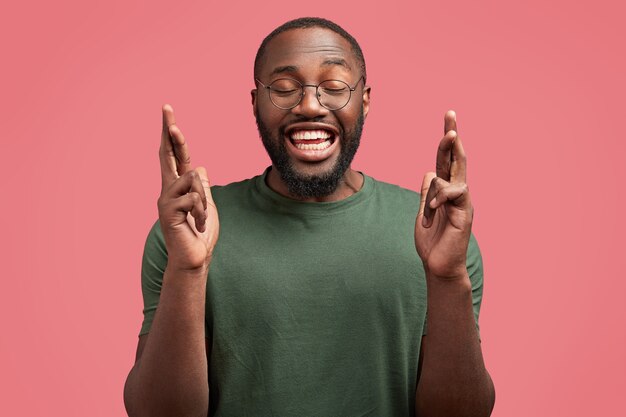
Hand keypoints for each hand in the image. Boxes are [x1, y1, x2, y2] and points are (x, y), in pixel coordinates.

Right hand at [157, 104, 218, 271]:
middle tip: (166, 108)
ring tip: (200, 219)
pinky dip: (202, 212)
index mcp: (178, 186)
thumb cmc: (200, 234)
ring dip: (205, 201)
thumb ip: (202, 188)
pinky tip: (197, 226)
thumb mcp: (207, 206)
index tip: (168, 113)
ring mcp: (165, 199)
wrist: (194, 259)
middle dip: (169, 130)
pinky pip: (195, 198)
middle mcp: (168, 189)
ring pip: (193, 179)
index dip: (172, 135)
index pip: (175, 155)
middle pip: (168, 154)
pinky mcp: (168, 211)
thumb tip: (200, 168)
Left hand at [415, 110, 472, 279]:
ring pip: (454, 175)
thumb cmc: (432, 241)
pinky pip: (454, 194)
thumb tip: (428, 172)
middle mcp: (458, 193)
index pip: (446, 161)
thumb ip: (427, 193)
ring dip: (443, 173)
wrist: (438, 266)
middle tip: (450, 116)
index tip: (449, 119)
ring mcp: (462, 203)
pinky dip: (439, 197)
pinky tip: (431, 211)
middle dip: (452, 138)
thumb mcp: (424, 212)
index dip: (446, 141)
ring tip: (437, 186)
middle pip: (457, 160)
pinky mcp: (464, 214)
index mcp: (446, 191)